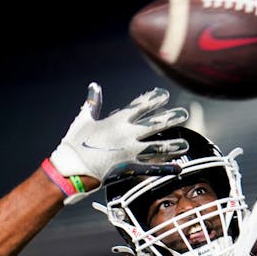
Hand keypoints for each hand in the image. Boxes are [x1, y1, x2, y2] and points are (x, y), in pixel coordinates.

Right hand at [49, 83, 188, 184]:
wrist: (71, 169)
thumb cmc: (74, 144)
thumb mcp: (83, 119)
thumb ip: (92, 103)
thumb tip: (94, 86)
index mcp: (117, 120)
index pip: (141, 105)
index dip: (154, 98)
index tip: (165, 94)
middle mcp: (127, 134)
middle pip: (155, 124)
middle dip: (171, 118)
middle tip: (183, 114)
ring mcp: (130, 151)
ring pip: (158, 146)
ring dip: (173, 145)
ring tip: (186, 144)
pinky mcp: (129, 167)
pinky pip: (151, 168)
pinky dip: (166, 168)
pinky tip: (179, 168)